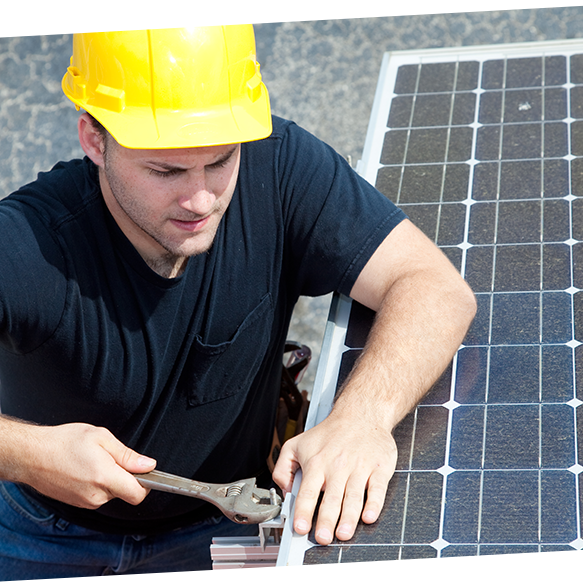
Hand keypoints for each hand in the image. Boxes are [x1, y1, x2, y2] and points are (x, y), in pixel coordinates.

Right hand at [17, 422, 155, 508]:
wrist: (31, 454)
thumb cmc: (64, 442)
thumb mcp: (101, 438)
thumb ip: (127, 455)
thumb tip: (148, 465)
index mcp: (104, 477)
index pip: (138, 494)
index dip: (146, 483)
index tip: (145, 471)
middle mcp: (96, 495)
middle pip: (126, 492)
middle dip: (126, 477)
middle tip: (112, 457)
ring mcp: (85, 502)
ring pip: (111, 493)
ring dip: (110, 480)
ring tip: (94, 461)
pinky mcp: (77, 504)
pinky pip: (98, 496)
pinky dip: (98, 484)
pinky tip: (86, 469)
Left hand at [272, 408, 396, 544]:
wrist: (361, 413)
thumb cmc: (329, 433)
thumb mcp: (297, 444)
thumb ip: (283, 467)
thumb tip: (285, 490)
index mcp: (317, 463)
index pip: (307, 491)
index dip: (302, 511)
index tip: (300, 528)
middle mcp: (337, 466)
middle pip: (331, 498)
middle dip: (325, 520)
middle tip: (322, 538)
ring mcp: (359, 467)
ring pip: (353, 497)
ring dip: (348, 518)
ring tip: (343, 534)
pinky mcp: (378, 468)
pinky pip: (377, 489)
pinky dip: (374, 504)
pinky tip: (368, 516)